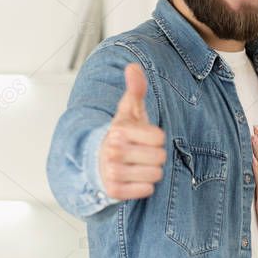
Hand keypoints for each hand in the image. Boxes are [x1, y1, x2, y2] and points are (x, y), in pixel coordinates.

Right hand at [99, 63, 166, 199]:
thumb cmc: (121, 134)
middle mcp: (112, 150)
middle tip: (140, 153)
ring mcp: (112, 172)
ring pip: (155, 175)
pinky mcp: (114, 191)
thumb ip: (136, 89)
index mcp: (119, 130)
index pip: (159, 138)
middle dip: (155, 156)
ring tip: (137, 165)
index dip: (156, 138)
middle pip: (159, 157)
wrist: (98, 159)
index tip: (143, 137)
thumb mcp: (129, 110)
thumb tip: (133, 67)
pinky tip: (133, 178)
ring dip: (151, 171)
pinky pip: (146, 190)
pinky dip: (144, 186)